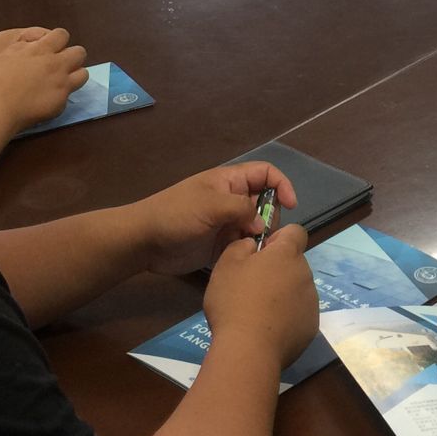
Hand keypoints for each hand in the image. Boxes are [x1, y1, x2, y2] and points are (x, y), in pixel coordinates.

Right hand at [0, 28, 87, 129]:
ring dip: (74, 74)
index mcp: (42, 50)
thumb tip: (39, 43)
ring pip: (83, 74)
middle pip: (79, 53)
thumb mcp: (8, 52)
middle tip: (60, 62)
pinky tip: (48, 97)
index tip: (52, 45)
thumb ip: (27, 45)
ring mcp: (61, 85)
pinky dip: (61, 94)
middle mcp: (56, 65)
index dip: (58, 39)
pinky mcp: (61, 103)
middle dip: (72, 55)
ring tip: (61, 79)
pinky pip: (69, 94)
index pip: (63, 35)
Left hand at [131, 161, 299, 277]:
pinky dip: (248, 252)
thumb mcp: (210, 206)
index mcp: (229, 182)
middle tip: (263, 234)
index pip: (266, 174)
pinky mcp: (220, 244)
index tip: (291, 205)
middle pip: (265, 203)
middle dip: (270, 217)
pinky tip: (245, 261)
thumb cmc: (176, 215)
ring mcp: (226, 222)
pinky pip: (244, 245)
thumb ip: (241, 209)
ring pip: (256, 226)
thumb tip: (262, 223)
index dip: (282, 185)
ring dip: (259, 238)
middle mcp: (231, 200)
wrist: (145, 241)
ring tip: (253, 250)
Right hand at [203, 227, 317, 368]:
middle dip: (277, 269)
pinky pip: (299, 313)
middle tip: (251, 286)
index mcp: (287, 255)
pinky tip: (267, 329)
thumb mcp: (226, 264)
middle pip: (294, 263)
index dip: (279, 238)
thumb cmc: (234, 302)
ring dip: (283, 293)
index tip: (260, 253)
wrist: (248, 351)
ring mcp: (311, 302)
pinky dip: (287, 316)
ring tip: (258, 312)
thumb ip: (241, 245)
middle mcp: (305, 274)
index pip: (296, 232)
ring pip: (297, 288)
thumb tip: (253, 245)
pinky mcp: (311, 327)